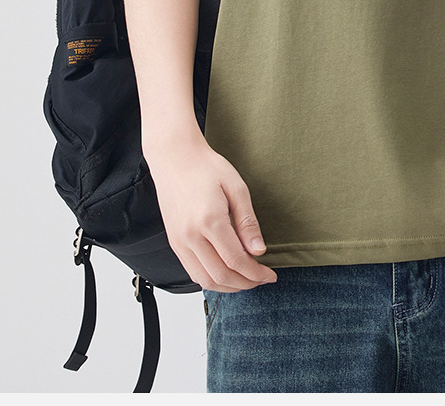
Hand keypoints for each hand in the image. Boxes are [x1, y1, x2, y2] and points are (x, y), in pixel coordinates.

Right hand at [145, 135, 278, 291]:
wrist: (175, 158)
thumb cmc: (206, 167)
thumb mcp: (236, 187)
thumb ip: (247, 222)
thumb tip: (259, 251)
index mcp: (209, 220)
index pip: (235, 261)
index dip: (255, 273)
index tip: (270, 275)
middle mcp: (190, 236)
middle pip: (220, 276)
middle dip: (245, 283)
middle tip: (262, 279)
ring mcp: (179, 241)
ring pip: (204, 280)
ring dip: (228, 287)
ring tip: (247, 280)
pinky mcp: (174, 243)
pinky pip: (192, 272)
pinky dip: (211, 280)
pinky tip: (226, 273)